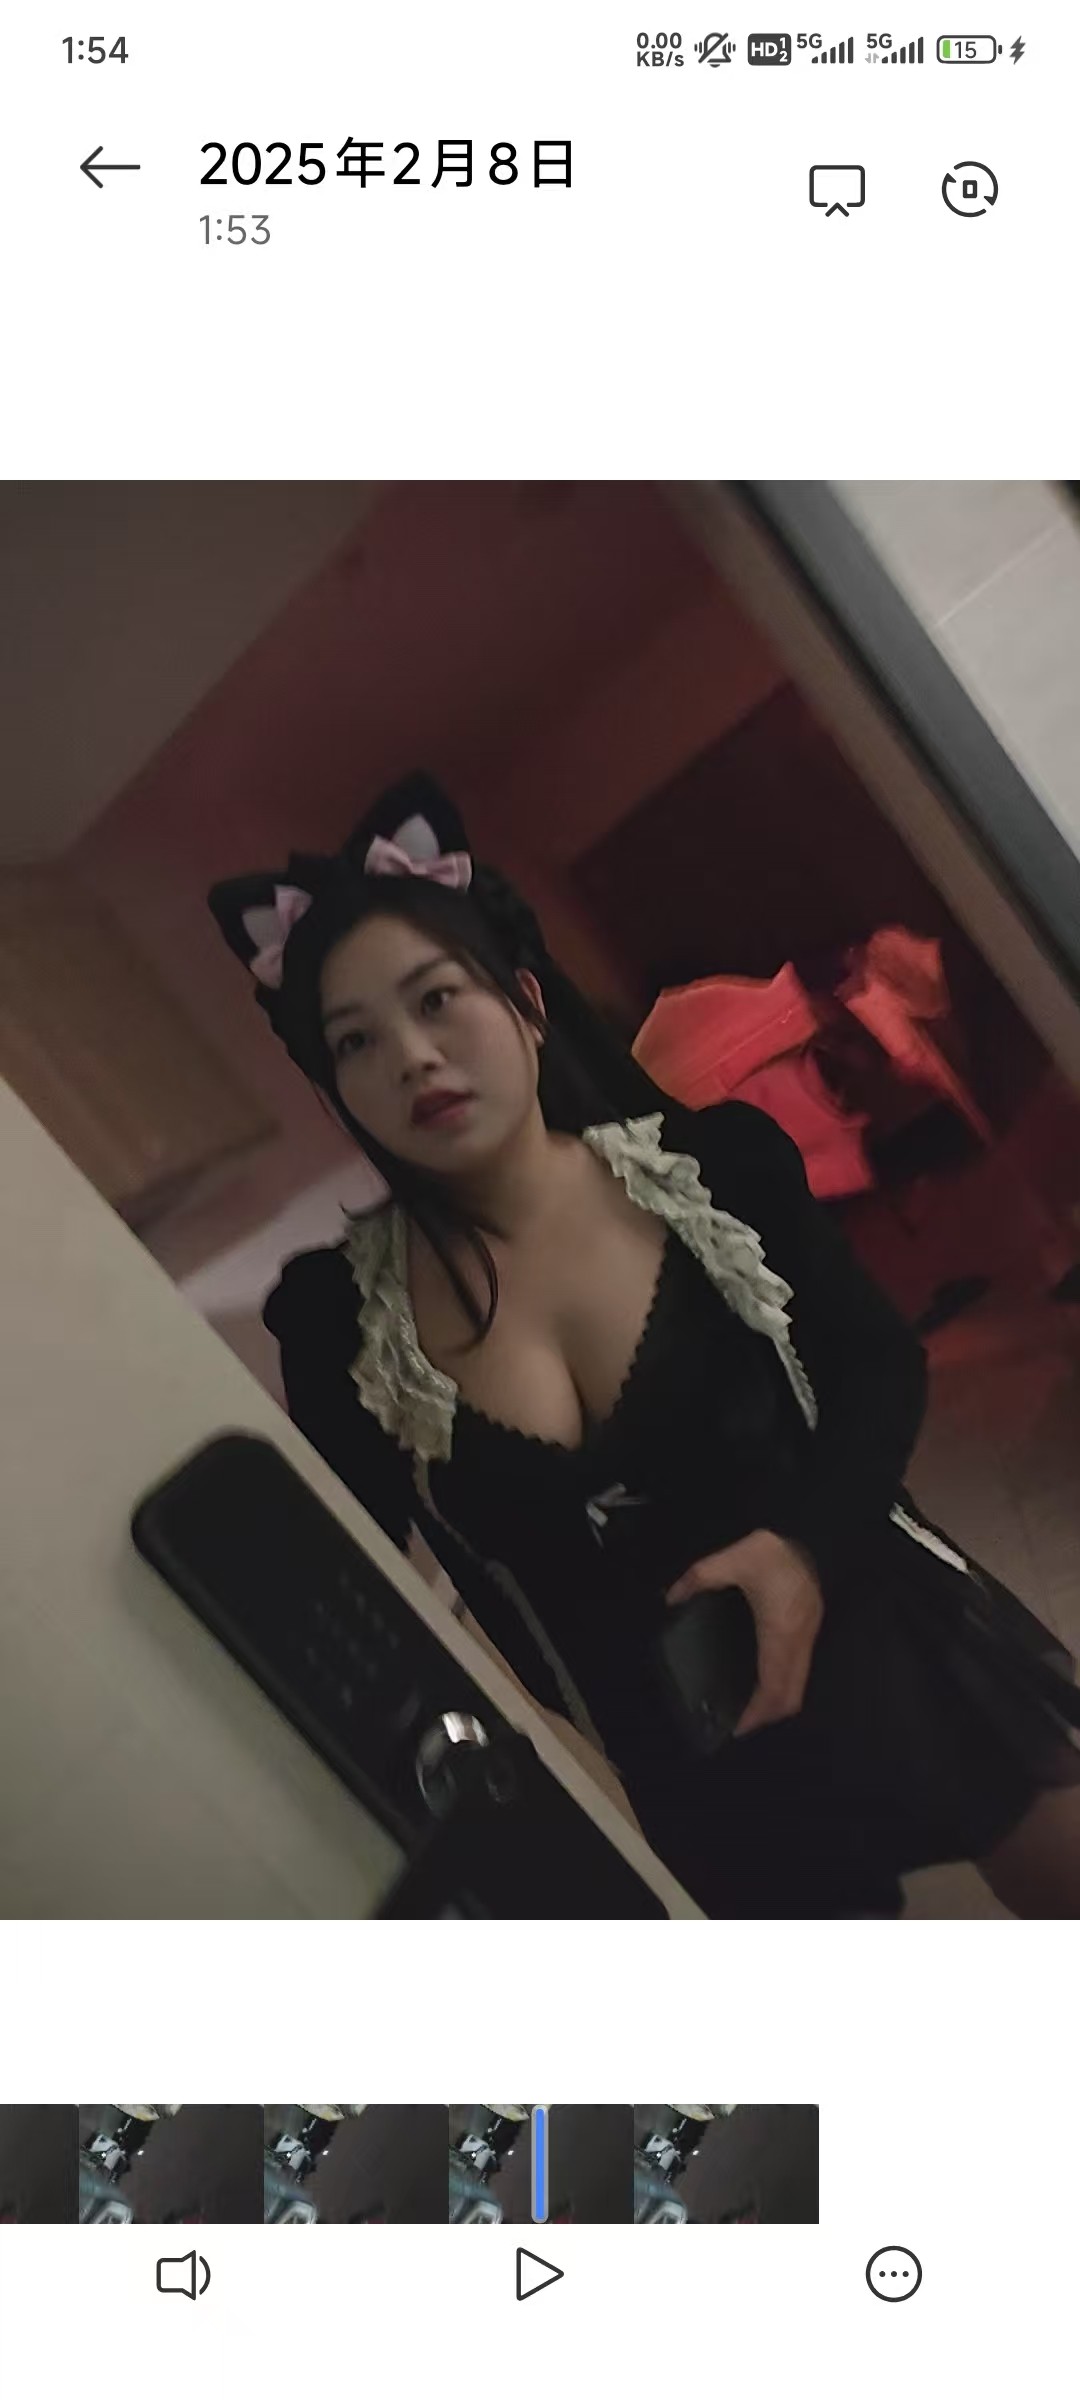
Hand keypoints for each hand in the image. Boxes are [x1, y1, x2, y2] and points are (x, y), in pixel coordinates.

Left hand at [665, 1528, 823, 1736]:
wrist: (813, 1530)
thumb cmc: (774, 1549)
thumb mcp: (733, 1559)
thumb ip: (699, 1578)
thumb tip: (671, 1598)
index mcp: (779, 1631)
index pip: (772, 1687)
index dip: (757, 1713)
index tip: (736, 1727)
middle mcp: (798, 1641)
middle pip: (790, 1696)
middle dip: (767, 1716)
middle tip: (739, 1721)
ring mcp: (810, 1635)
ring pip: (798, 1685)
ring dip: (777, 1702)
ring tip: (749, 1706)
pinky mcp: (812, 1627)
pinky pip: (800, 1670)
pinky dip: (783, 1684)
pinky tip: (764, 1679)